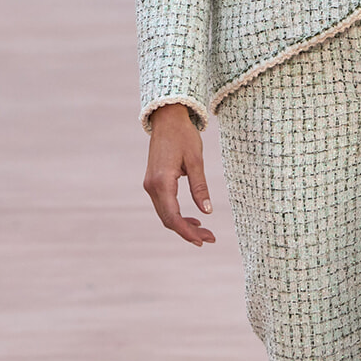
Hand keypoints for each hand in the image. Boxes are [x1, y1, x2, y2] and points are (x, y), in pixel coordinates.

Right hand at [144, 102, 215, 246]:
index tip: (203, 241)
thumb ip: (200, 187)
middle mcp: (152, 186)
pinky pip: (164, 206)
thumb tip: (207, 211)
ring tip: (205, 232)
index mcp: (162, 182)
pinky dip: (177, 215)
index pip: (173, 217)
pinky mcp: (153, 182)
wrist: (167, 119)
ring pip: (165, 215)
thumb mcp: (196, 160)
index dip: (187, 232)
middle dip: (188, 232)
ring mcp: (150, 185)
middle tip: (210, 239)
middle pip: (168, 220)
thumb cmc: (183, 136)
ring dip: (183, 225)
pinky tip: (194, 219)